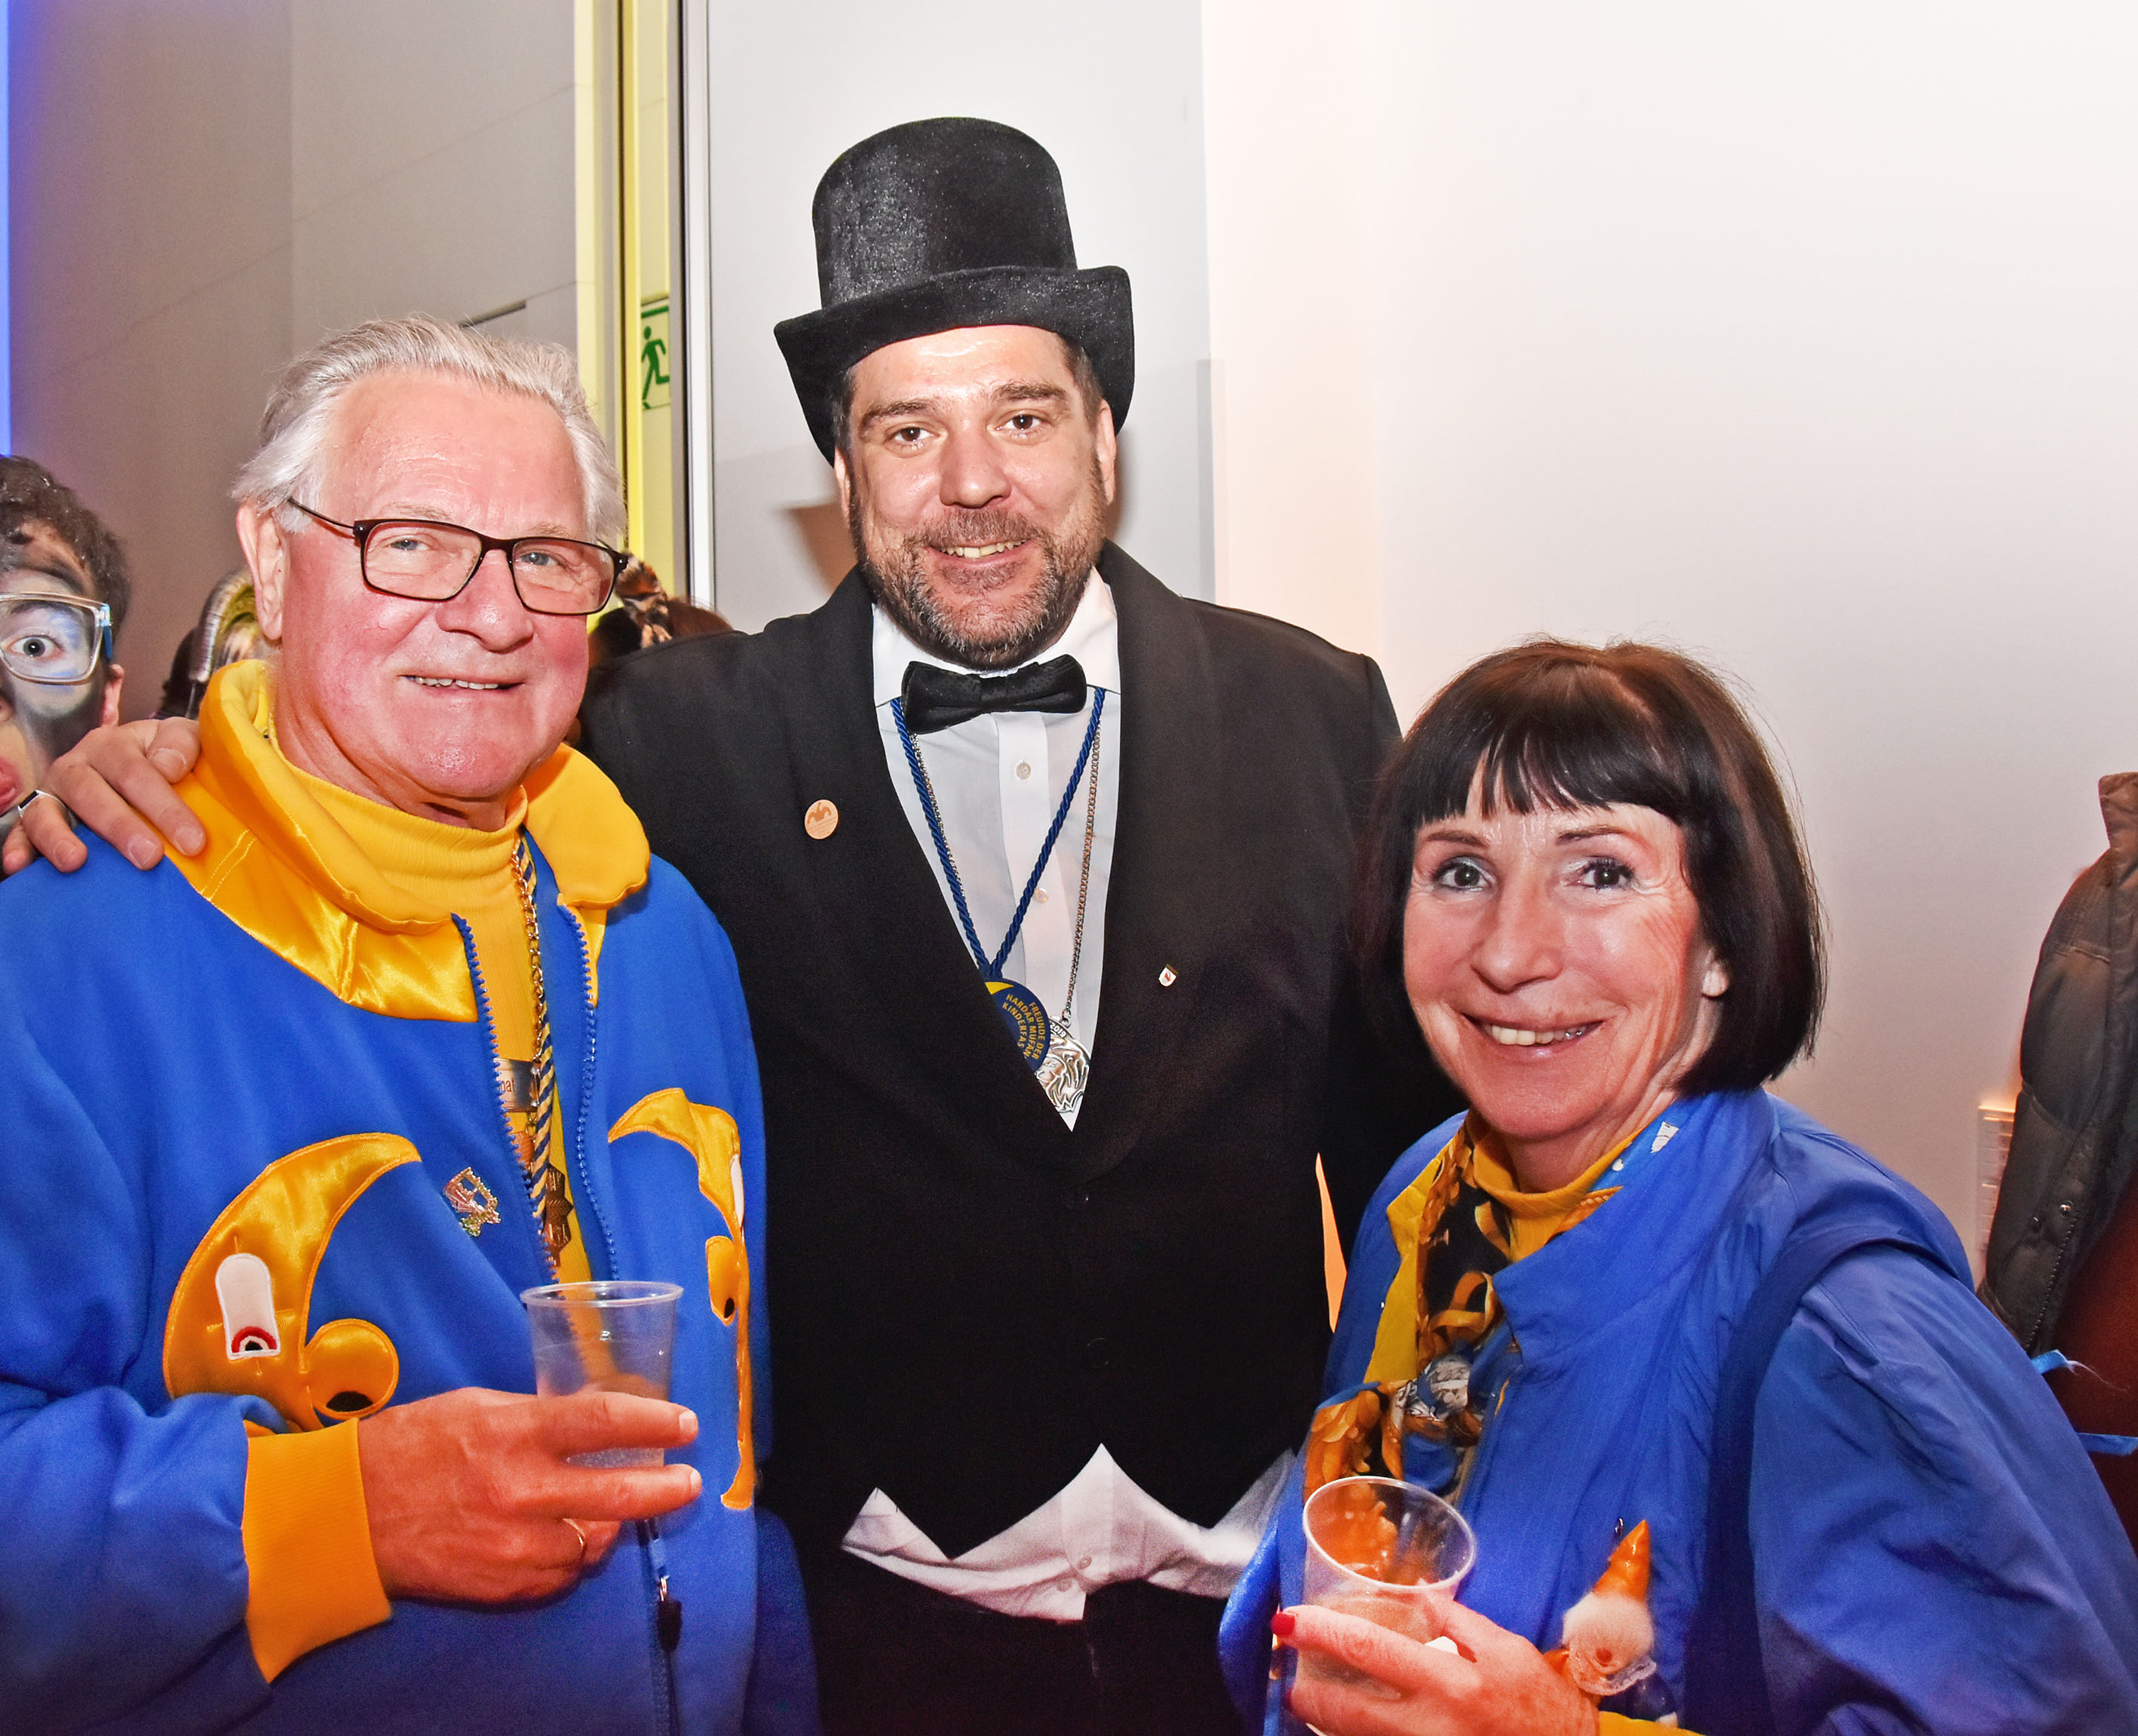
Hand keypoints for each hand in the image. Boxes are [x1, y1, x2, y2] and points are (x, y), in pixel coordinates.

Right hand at [0, 718, 204, 875]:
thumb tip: (167, 767)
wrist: (144, 764)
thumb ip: (182, 743)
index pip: (137, 773)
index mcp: (113, 744)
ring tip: (76, 861)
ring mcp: (52, 794)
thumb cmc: (169, 758)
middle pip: (91, 794)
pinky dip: (17, 848)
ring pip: (47, 812)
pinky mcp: (35, 820)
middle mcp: (77, 766)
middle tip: (149, 857)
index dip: (165, 808)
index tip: (193, 842)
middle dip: (120, 827)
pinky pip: (20, 832)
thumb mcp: (183, 739)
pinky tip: (20, 866)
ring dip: (59, 837)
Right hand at [357, 1387, 702, 1602]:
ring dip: (609, 1526)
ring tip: (613, 1510)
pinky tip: (565, 1539)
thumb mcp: (477, 1408)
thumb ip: (535, 1418)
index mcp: (515, 1434)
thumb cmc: (411, 1446)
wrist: (348, 1516)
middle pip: (619, 1495)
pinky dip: (569, 1557)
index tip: (686, 1425)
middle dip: (666, 1489)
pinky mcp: (502, 1585)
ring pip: (593, 1543)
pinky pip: (559, 1575)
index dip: (656, 1423)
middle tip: (689, 1482)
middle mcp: (522, 1492)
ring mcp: (513, 1545)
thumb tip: (590, 1422)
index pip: (605, 1422)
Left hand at [1277, 1601, 1597, 1735]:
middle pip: (1346, 1714)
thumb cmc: (1544, 1708)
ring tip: (1313, 1701)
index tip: (1290, 1621)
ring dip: (1328, 1723)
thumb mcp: (1507, 1651)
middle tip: (1292, 1677)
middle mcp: (1431, 1729)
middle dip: (1307, 1694)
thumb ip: (1457, 1622)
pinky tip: (1351, 1727)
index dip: (1321, 1631)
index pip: (1369, 1649)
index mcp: (1452, 1684)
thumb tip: (1414, 1596)